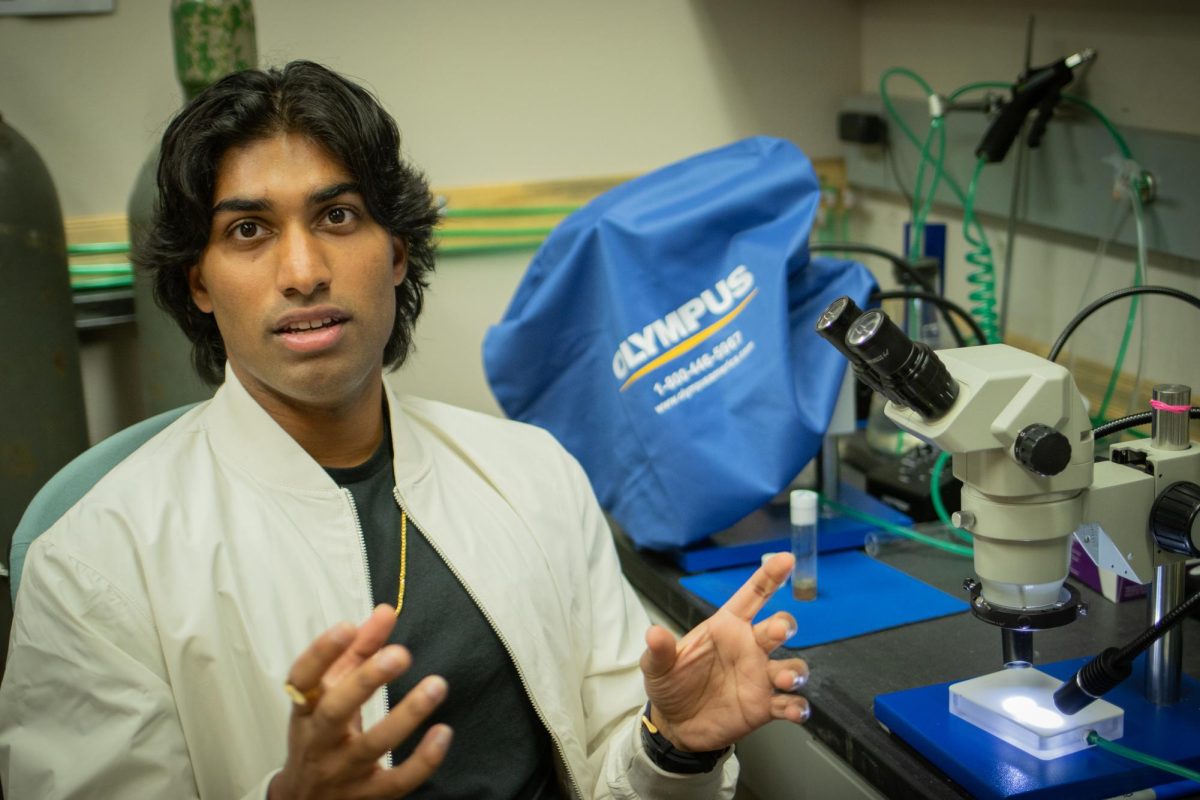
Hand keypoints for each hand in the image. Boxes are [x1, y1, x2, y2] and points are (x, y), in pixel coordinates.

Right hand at [268, 605, 450, 799]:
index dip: (321, 653)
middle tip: (400, 654)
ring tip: (436, 685)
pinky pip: (398, 781)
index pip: (302, 679)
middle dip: (366, 680)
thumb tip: (386, 612)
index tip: (347, 626)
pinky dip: (423, 760)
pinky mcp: (369, 795)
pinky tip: (443, 732)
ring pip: (372, 745)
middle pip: (336, 710)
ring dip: (406, 714)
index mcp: (306, 709)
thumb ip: (358, 651)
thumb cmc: (321, 734)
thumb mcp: (330, 693)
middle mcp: (319, 740)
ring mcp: (343, 770)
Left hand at [640, 553, 809, 751]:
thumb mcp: (657, 666)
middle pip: (778, 626)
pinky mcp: (764, 706)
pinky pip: (790, 704)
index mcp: (726, 628)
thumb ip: (659, 650)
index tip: (785, 559)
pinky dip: (798, 707)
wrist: (675, 724)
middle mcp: (749, 647)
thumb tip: (654, 633)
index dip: (769, 576)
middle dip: (784, 625)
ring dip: (794, 671)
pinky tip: (795, 711)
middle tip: (778, 631)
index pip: (752, 596)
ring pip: (791, 665)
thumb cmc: (671, 684)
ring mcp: (759, 677)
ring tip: (785, 680)